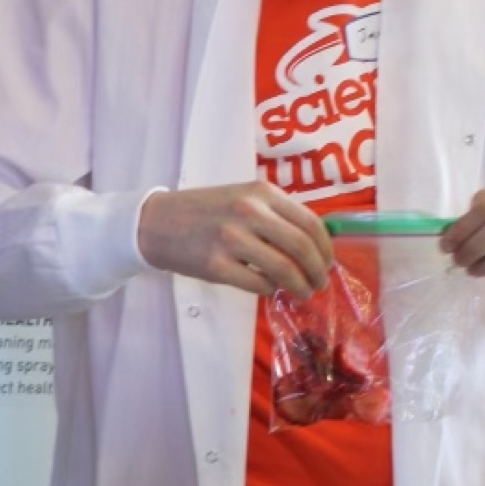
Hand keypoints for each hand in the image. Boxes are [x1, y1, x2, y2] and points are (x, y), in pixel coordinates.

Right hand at [137, 183, 332, 298]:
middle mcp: (249, 211)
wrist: (156, 222)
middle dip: (317, 271)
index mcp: (261, 192)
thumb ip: (276, 214)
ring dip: (299, 286)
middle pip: (301, 247)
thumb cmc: (204, 211)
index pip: (310, 222)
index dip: (325, 248)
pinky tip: (269, 289)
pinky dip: (271, 290)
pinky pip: (258, 284)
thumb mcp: (243, 198)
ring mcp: (231, 239)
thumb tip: (314, 245)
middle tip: (319, 283)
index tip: (328, 263)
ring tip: (302, 292)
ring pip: (284, 269)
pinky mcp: (216, 265)